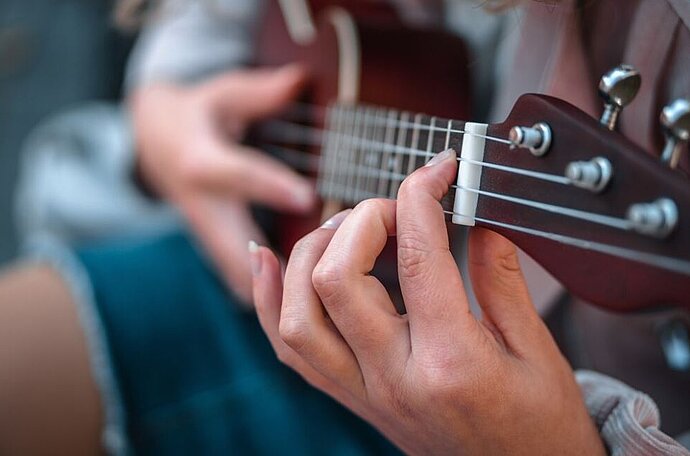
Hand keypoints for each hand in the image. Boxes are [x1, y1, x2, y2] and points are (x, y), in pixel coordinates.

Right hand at [130, 64, 313, 302]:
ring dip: (272, 287)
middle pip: (232, 248)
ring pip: (237, 274)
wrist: (152, 144)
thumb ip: (258, 92)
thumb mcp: (220, 93)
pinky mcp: (216, 247)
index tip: (308, 198)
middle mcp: (202, 206)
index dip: (272, 186)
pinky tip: (306, 301)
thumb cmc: (194, 115)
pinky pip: (241, 277)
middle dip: (273, 266)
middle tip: (322, 278)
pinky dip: (268, 291)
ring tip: (322, 297)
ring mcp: (207, 233)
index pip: (239, 175)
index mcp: (201, 162)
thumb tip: (300, 77)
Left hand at [251, 150, 604, 454]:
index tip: (438, 170)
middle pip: (337, 279)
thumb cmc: (540, 426)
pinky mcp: (352, 398)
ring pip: (299, 315)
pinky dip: (270, 300)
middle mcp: (394, 379)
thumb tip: (477, 214)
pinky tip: (268, 261)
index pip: (417, 257)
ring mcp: (364, 392)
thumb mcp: (539, 349)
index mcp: (451, 363)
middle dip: (361, 220)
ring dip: (310, 254)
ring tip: (345, 227)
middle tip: (396, 207)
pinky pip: (291, 350)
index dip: (422, 196)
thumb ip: (502, 278)